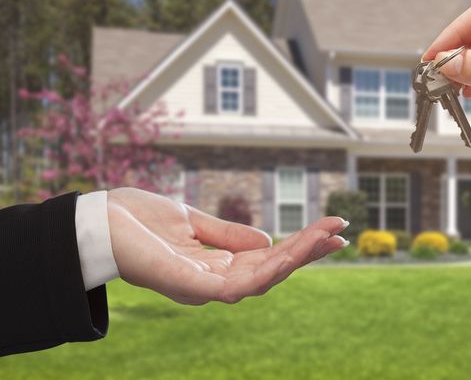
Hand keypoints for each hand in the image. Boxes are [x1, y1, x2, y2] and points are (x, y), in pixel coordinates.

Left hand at [106, 187, 347, 304]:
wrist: (94, 221)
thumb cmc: (136, 220)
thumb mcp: (191, 220)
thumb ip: (227, 234)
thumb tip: (267, 242)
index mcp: (215, 265)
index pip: (267, 259)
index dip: (299, 246)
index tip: (331, 228)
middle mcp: (213, 281)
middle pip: (272, 271)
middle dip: (308, 252)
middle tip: (341, 231)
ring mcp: (203, 286)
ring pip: (262, 279)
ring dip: (297, 259)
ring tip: (326, 237)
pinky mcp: (190, 286)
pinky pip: (237, 286)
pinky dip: (267, 270)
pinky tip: (289, 252)